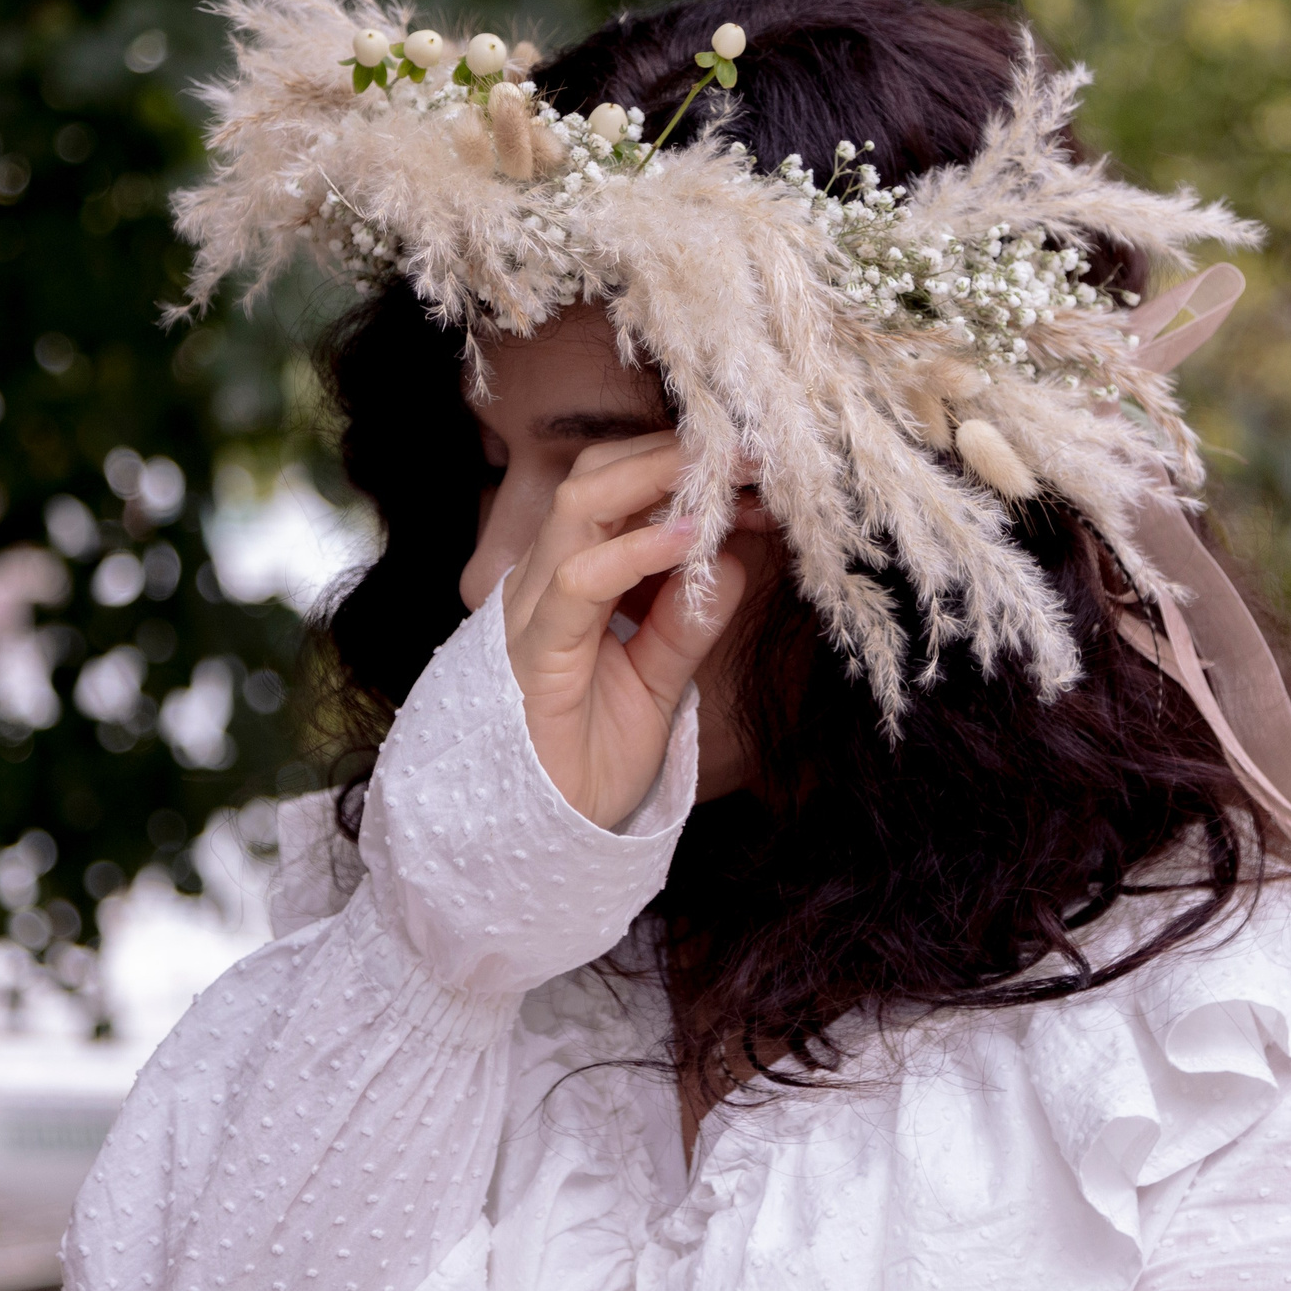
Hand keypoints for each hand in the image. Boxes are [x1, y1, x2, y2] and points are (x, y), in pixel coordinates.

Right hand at [499, 432, 748, 829]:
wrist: (541, 838)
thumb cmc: (588, 759)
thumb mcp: (660, 683)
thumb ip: (690, 622)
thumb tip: (735, 561)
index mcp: (572, 579)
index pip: (619, 488)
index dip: (685, 468)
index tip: (757, 467)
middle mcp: (545, 581)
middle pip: (598, 475)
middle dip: (676, 453)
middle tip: (753, 451)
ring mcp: (534, 611)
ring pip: (583, 506)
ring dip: (661, 480)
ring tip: (730, 478)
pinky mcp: (535, 653)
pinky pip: (579, 582)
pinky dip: (636, 551)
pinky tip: (690, 539)